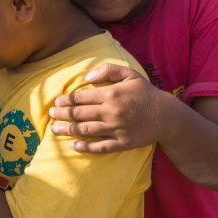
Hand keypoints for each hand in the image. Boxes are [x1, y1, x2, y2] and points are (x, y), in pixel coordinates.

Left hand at [49, 63, 168, 152]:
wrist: (167, 117)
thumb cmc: (145, 93)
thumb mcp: (130, 74)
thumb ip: (108, 70)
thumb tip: (86, 76)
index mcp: (111, 94)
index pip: (81, 98)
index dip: (67, 100)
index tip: (57, 101)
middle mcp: (111, 112)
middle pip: (80, 114)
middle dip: (62, 114)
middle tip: (50, 114)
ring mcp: (116, 129)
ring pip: (86, 130)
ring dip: (67, 130)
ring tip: (54, 129)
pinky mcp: (122, 143)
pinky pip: (100, 147)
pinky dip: (85, 147)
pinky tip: (73, 145)